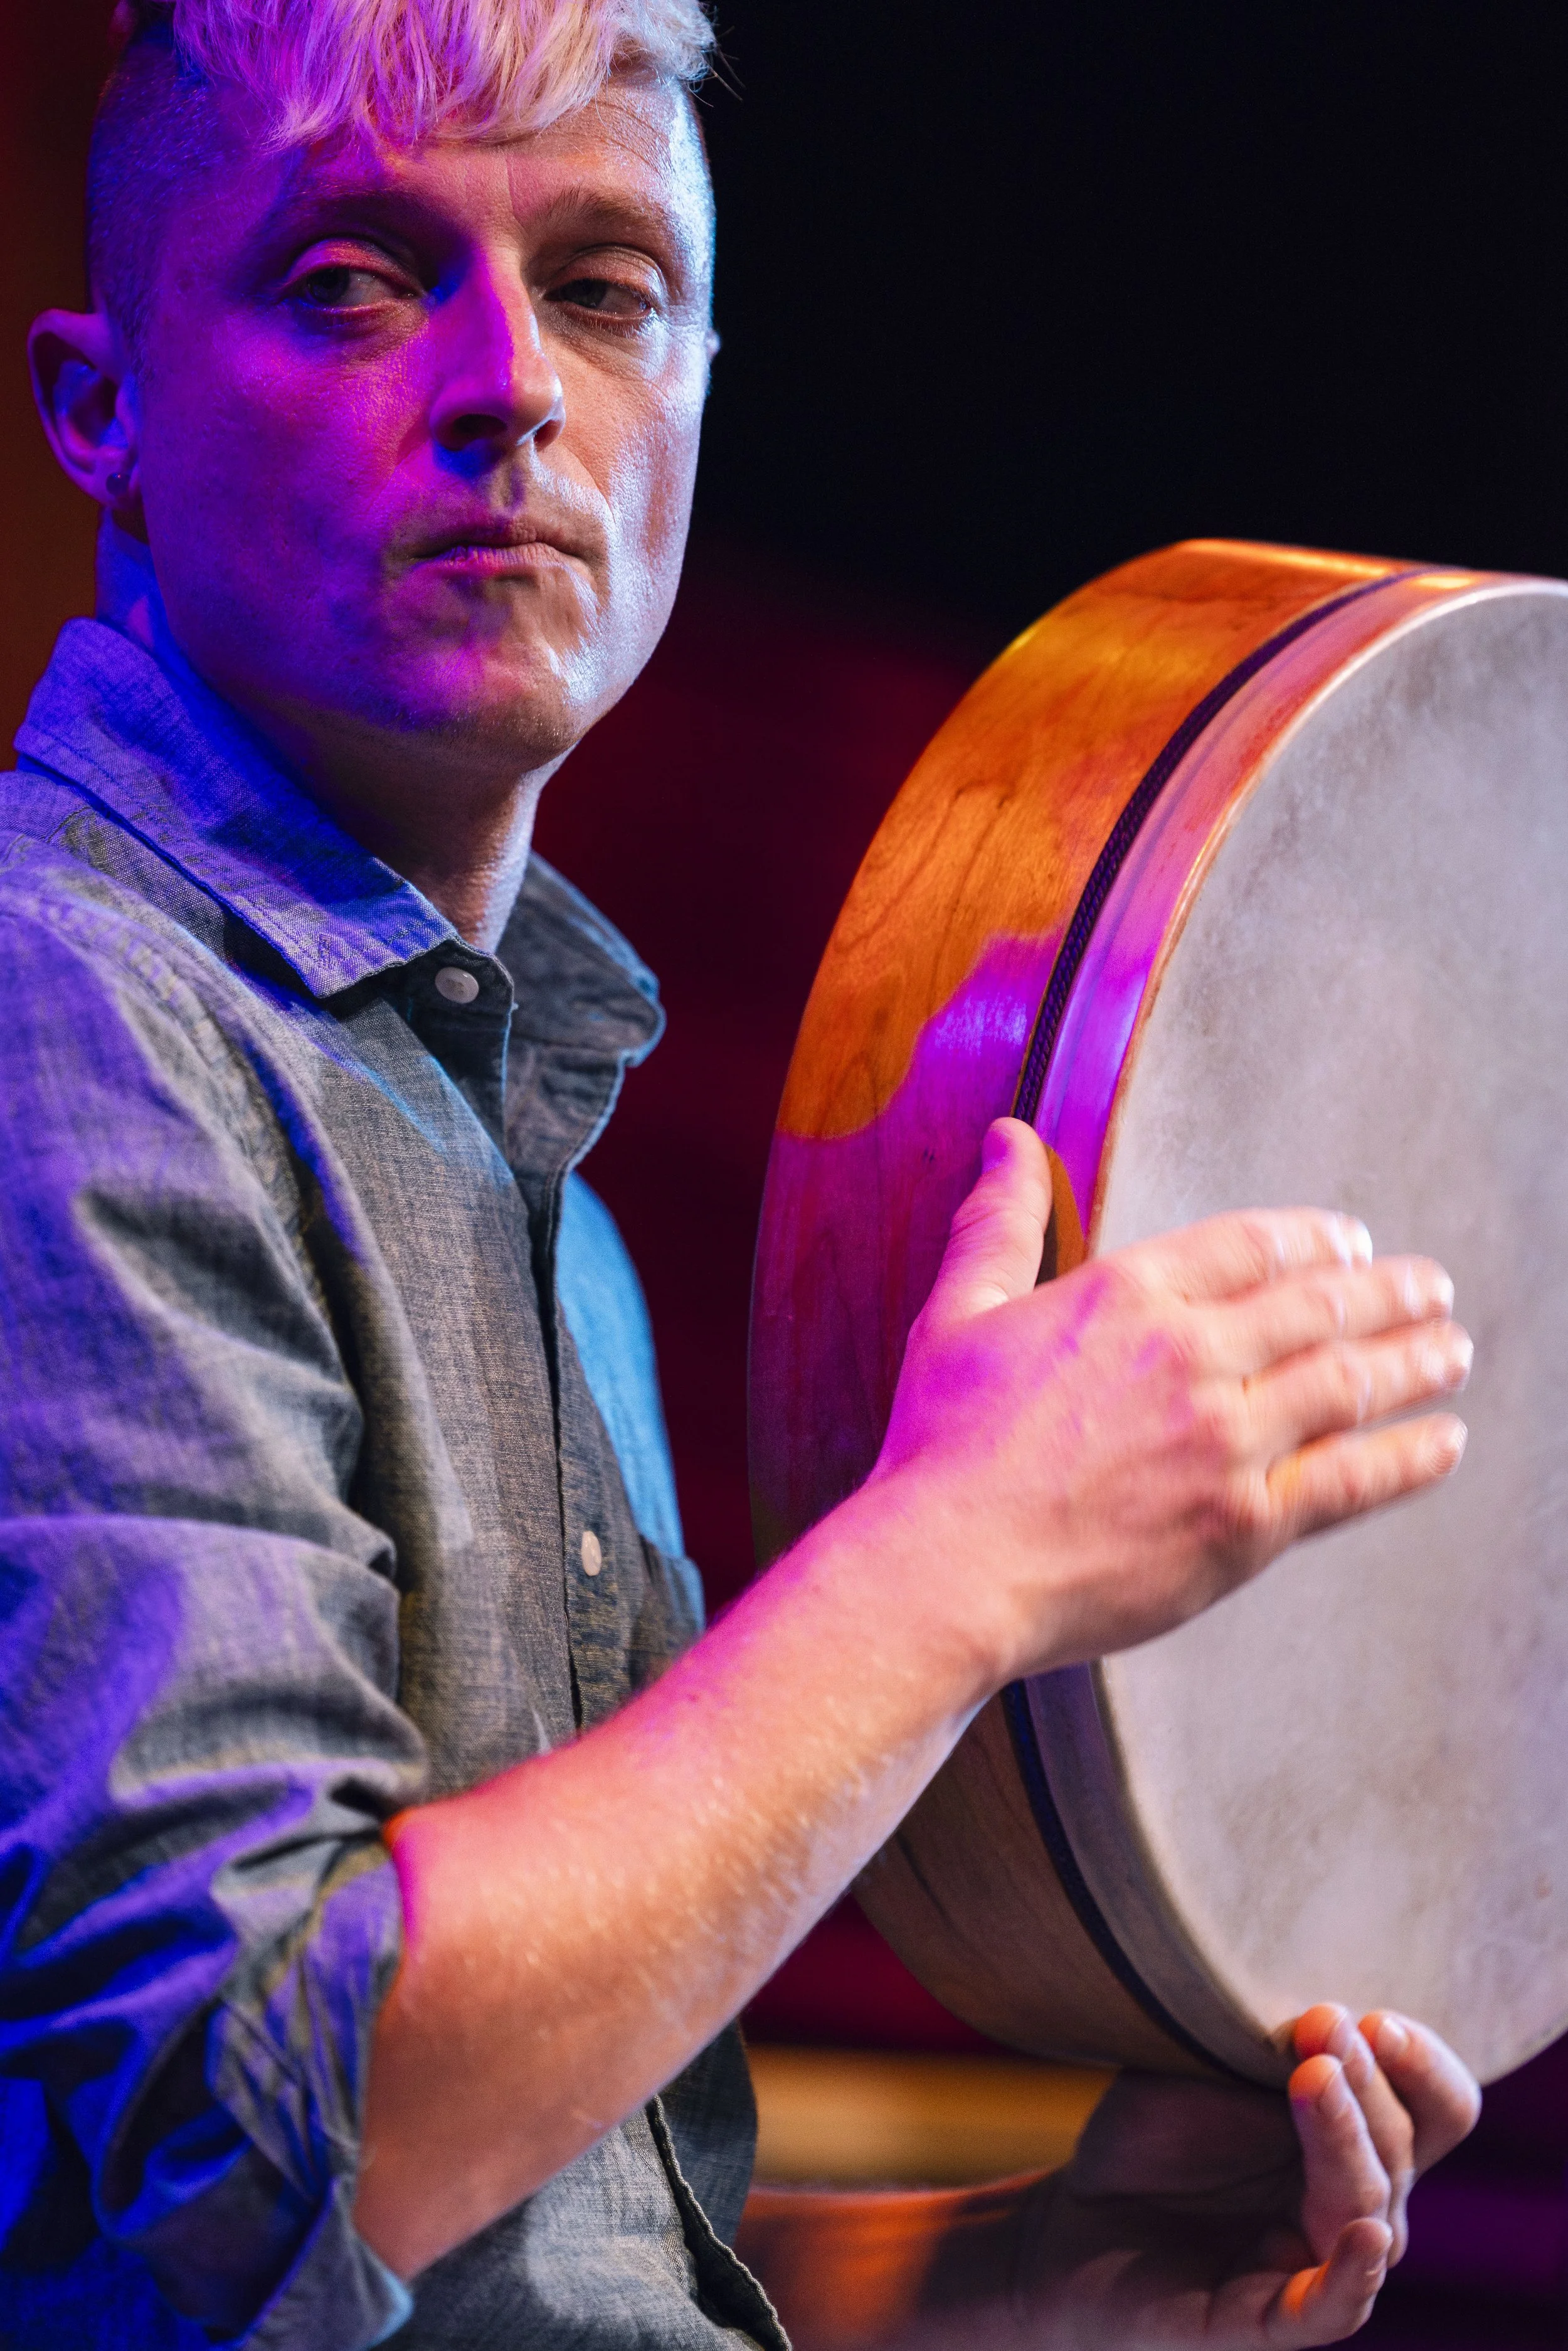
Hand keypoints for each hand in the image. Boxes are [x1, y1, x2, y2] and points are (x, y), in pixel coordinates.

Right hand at [872, 1119, 1470, 1677]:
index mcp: (1128, 1294)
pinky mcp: (1247, 1525)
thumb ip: (998, 1221)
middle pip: (1320, 1306)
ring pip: (1351, 1384)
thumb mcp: (960, 1312)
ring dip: (1416, 1361)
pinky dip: (1411, 1458)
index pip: (1253, 1245)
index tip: (1349, 1242)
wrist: (951, 1569)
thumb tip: (1008, 1137)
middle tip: (1431, 1287)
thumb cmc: (943, 1446)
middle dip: (1389, 1292)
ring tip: (1453, 1350)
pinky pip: (1354, 1480)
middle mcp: (1192, 1356)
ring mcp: (1228, 1441)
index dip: (1315, 1239)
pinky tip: (1444, 1442)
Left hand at [1017, 2006, 1480, 2346]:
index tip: (1375, 2018)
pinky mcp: (1269, 2317)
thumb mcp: (1210, 2069)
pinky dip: (1353, 2274)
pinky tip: (1365, 2234)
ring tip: (1313, 2075)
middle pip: (1404, 2145)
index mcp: (1359, 2137)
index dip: (1423, 2063)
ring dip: (1348, 2137)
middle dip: (1367, 2080)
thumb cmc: (1155, 2136)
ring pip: (1368, 2207)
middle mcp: (1355, 2202)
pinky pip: (1332, 2308)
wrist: (1077, 2218)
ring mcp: (1317, 2262)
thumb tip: (1322, 2005)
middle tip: (1323, 2022)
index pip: (1439, 2107)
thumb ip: (1267, 2043)